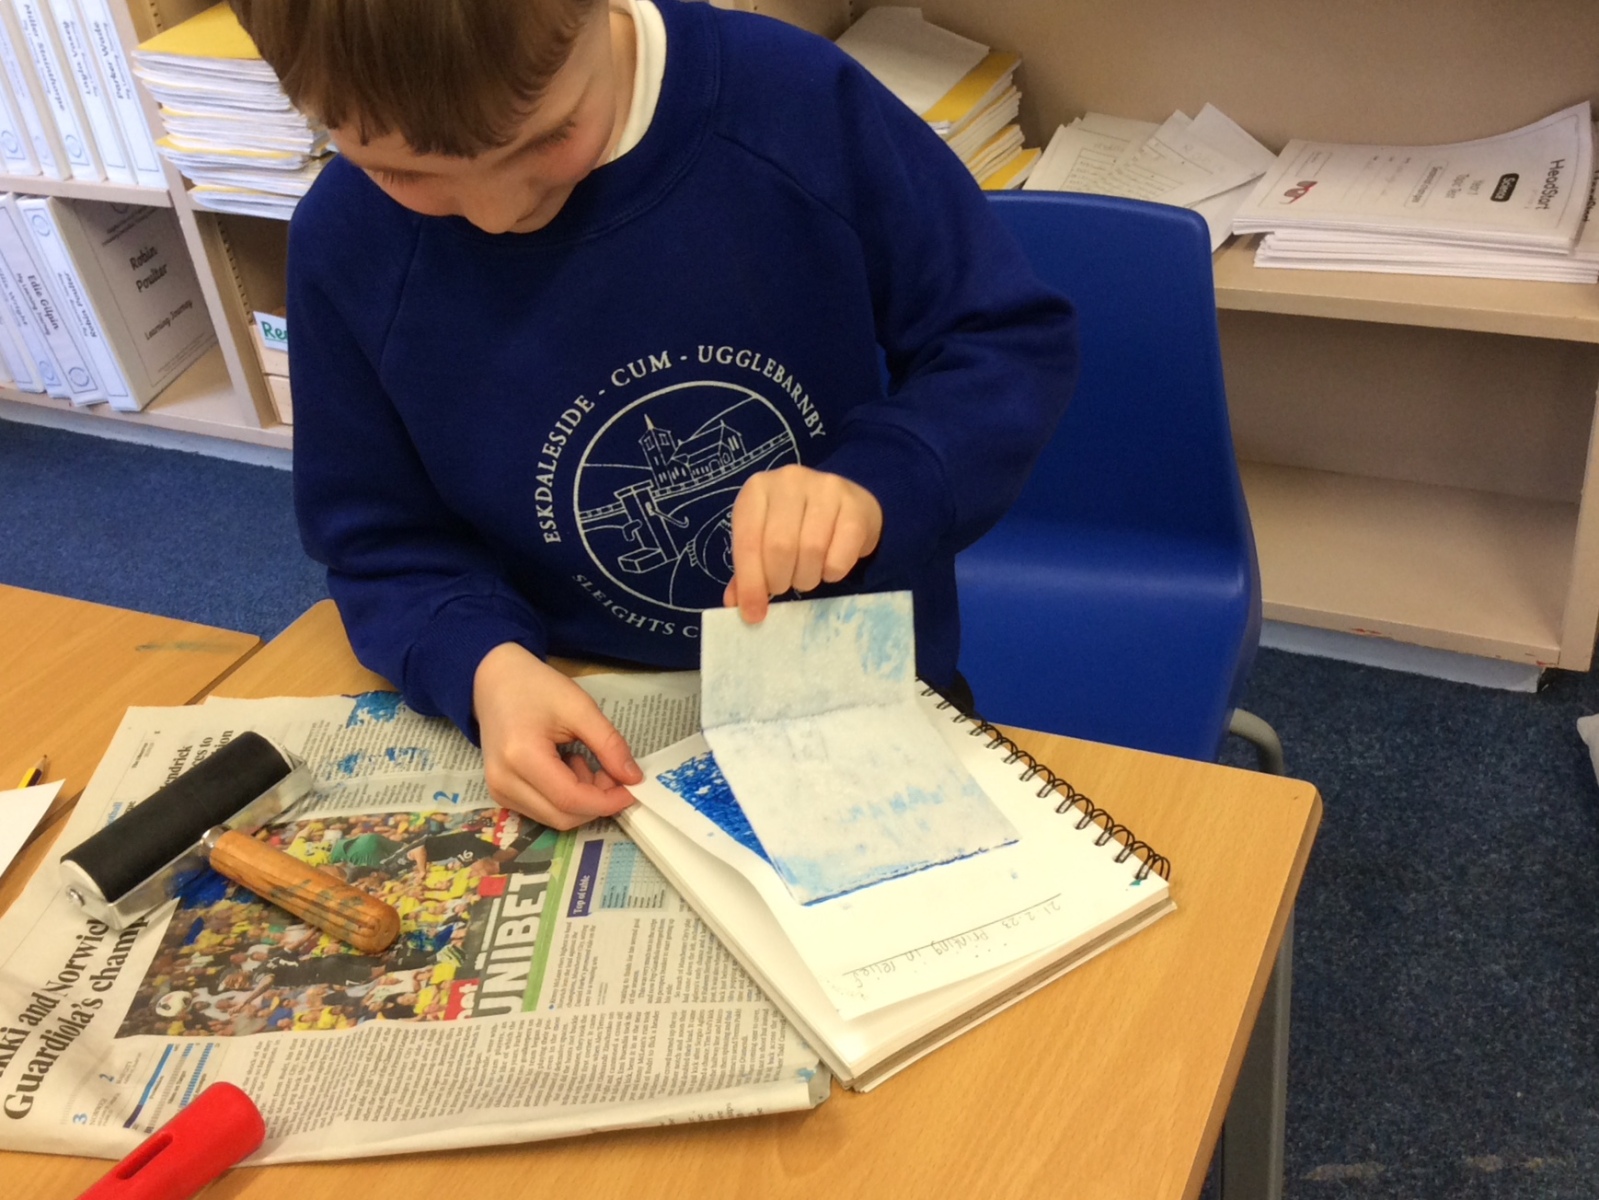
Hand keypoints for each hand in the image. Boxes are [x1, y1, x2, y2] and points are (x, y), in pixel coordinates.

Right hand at [472, 643, 642, 829]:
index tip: (632, 789)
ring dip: (582, 801)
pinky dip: (565, 799)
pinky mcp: (500, 794)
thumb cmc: (537, 688)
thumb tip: (633, 779)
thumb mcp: (579, 708)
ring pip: (554, 818)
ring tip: (585, 763)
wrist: (495, 681)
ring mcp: (498, 792)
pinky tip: (567, 768)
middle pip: (563, 817)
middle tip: (611, 772)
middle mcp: (504, 783)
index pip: (570, 799)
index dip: (607, 801)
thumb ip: (608, 744)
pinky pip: (542, 811)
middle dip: (596, 802)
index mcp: (521, 756)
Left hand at [722, 465, 882, 622]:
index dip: (750, 582)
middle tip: (785, 585)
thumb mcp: (765, 539)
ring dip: (807, 577)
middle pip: (780, 546)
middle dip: (780, 579)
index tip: (754, 614)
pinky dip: (832, 572)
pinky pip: (840, 554)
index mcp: (757, 490)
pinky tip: (829, 567)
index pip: (748, 541)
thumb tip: (736, 605)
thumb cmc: (797, 524)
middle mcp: (789, 481)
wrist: (847, 504)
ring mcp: (825, 488)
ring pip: (811, 550)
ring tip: (806, 575)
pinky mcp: (855, 505)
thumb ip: (748, 570)